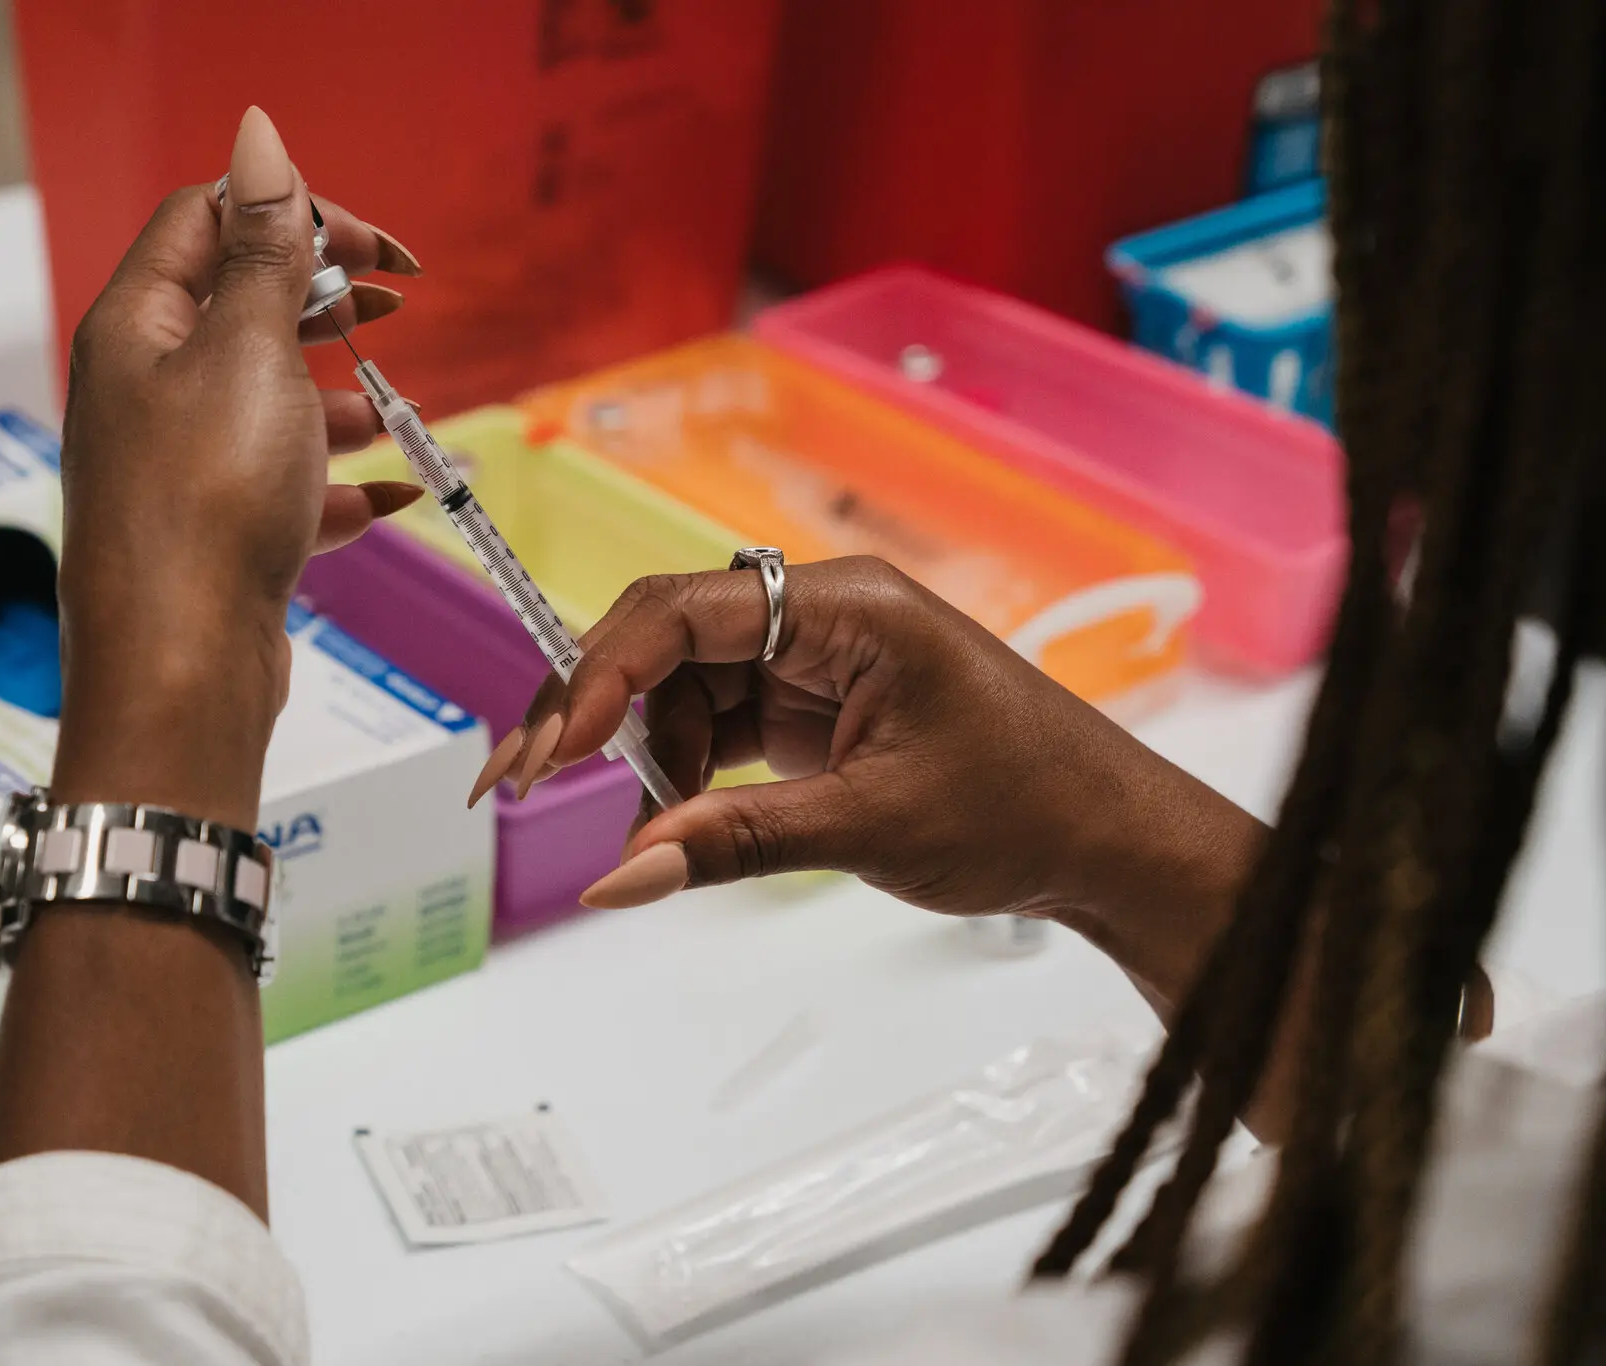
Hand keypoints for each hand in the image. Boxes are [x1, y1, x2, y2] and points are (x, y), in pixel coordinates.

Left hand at [49, 106, 419, 830]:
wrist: (179, 671)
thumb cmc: (204, 508)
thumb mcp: (249, 352)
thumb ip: (264, 251)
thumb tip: (258, 141)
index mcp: (138, 326)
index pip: (211, 219)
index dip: (300, 214)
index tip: (382, 252)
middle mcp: (146, 389)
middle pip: (240, 307)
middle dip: (325, 304)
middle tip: (394, 310)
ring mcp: (176, 466)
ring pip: (267, 402)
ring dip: (338, 399)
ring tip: (391, 414)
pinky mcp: (210, 535)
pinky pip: (281, 488)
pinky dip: (335, 486)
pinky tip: (387, 499)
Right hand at [481, 557, 1265, 1012]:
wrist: (1108, 840)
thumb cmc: (1025, 809)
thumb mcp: (870, 828)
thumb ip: (732, 842)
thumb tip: (614, 877)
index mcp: (845, 605)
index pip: (683, 609)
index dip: (599, 674)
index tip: (546, 755)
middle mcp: (819, 613)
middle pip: (664, 637)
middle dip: (591, 710)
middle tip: (518, 785)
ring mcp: (814, 657)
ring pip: (679, 685)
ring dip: (639, 755)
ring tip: (637, 837)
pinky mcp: (813, 704)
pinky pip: (715, 720)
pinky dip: (680, 772)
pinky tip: (667, 823)